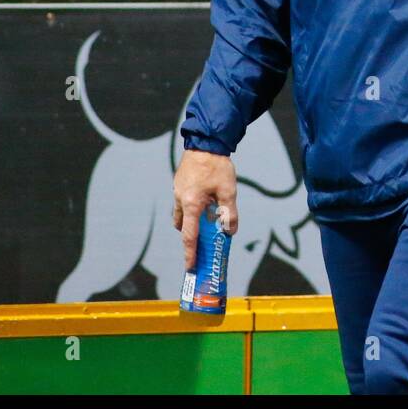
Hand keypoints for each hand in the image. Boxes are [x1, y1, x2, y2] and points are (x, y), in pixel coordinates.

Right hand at [172, 148, 238, 269]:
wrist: (205, 142)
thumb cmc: (217, 166)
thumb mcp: (228, 191)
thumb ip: (229, 213)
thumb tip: (230, 231)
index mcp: (191, 204)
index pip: (189, 236)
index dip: (190, 253)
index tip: (190, 266)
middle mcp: (180, 199)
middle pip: (182, 226)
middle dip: (190, 236)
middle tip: (202, 242)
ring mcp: (178, 191)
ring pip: (181, 213)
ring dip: (191, 220)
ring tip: (207, 219)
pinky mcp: (180, 183)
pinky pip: (183, 201)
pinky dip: (191, 207)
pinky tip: (206, 201)